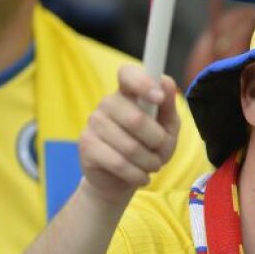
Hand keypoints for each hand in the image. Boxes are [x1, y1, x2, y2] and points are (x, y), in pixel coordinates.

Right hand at [80, 65, 180, 203]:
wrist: (120, 178)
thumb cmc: (147, 148)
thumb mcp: (166, 128)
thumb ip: (168, 106)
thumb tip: (165, 81)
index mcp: (128, 93)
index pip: (127, 74)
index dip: (142, 83)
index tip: (158, 98)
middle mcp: (108, 103)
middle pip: (136, 119)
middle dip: (157, 142)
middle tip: (161, 153)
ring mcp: (94, 122)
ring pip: (130, 146)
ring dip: (149, 163)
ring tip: (151, 166)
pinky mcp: (86, 145)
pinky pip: (118, 163)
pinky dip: (137, 175)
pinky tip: (140, 177)